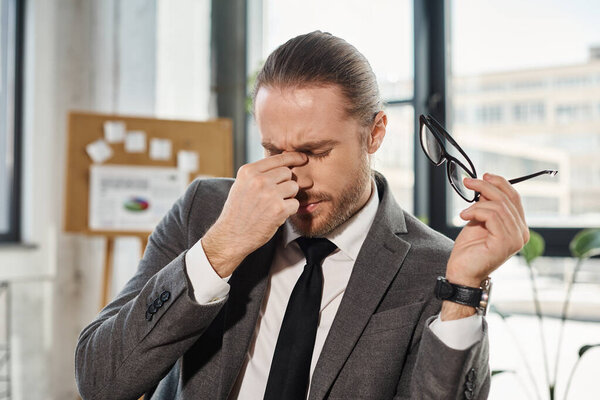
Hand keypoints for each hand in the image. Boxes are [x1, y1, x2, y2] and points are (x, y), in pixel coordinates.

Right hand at [202, 152, 307, 276]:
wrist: (231, 236)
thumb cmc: (238, 212)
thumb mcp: (242, 185)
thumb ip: (259, 174)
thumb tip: (285, 164)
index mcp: (248, 171)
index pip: (278, 158)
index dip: (293, 157)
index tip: (302, 158)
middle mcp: (259, 180)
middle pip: (287, 172)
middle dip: (286, 183)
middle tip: (276, 195)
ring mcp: (269, 194)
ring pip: (294, 186)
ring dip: (289, 196)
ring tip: (275, 205)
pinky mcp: (279, 209)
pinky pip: (295, 203)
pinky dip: (289, 210)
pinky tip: (277, 215)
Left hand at [441, 173, 529, 319]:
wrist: (461, 272)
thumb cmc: (469, 250)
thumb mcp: (478, 221)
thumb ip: (486, 205)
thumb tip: (485, 184)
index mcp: (518, 227)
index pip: (514, 197)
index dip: (500, 183)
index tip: (484, 175)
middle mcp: (521, 233)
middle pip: (507, 198)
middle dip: (485, 186)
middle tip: (468, 182)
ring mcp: (515, 239)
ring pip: (499, 206)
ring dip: (477, 203)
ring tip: (464, 211)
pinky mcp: (505, 243)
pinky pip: (492, 216)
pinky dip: (476, 211)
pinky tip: (464, 216)